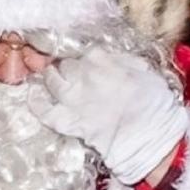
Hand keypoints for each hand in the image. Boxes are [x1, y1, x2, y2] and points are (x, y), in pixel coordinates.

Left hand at [28, 48, 186, 184]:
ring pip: (51, 81)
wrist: (150, 137)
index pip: (84, 52)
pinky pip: (44, 111)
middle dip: (66, 68)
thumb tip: (109, 57)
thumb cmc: (154, 104)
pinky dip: (37, 104)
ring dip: (49, 78)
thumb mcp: (144, 71)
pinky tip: (35, 98)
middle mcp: (82, 75)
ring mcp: (73, 99)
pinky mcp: (68, 121)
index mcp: (102, 60)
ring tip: (51, 79)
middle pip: (65, 65)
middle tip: (70, 74)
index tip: (85, 64)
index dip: (83, 59)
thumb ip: (123, 61)